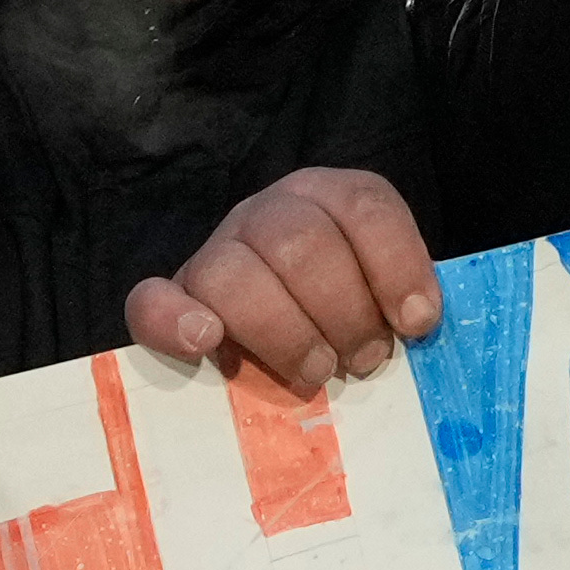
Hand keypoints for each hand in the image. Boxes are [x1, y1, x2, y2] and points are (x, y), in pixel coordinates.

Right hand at [125, 165, 442, 389]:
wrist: (280, 313)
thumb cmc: (346, 312)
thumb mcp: (382, 290)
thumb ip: (398, 300)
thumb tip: (417, 329)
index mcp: (329, 197)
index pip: (365, 206)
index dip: (397, 265)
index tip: (415, 325)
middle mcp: (270, 212)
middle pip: (301, 244)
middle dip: (343, 312)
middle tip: (364, 361)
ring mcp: (217, 251)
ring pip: (235, 274)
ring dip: (283, 333)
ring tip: (314, 373)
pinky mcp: (173, 298)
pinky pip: (152, 300)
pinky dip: (175, 321)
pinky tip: (208, 343)